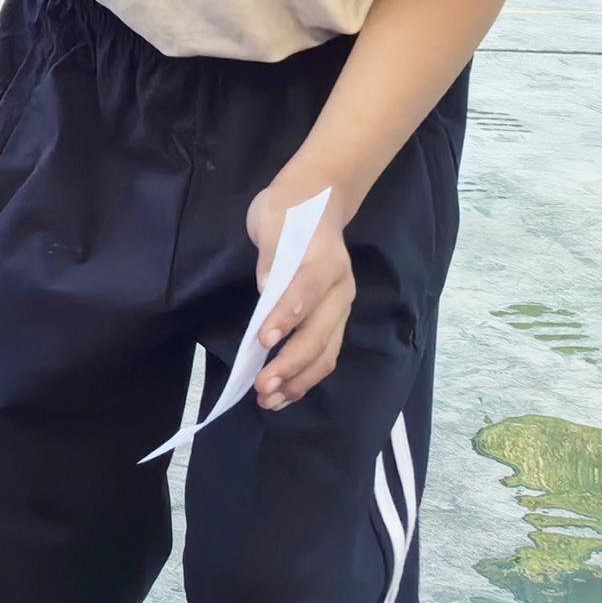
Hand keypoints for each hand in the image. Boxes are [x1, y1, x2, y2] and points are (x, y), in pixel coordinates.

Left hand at [246, 181, 355, 409]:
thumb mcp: (272, 219)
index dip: (286, 316)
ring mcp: (340, 307)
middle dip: (290, 363)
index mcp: (325, 260)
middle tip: (262, 386)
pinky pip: (324, 354)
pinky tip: (283, 394)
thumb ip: (272, 255)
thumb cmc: (288, 211)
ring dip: (298, 379)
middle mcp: (339, 289)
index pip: (305, 291)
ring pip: (326, 351)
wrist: (316, 202)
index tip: (263, 340)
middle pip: (319, 332)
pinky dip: (304, 377)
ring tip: (269, 400)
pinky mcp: (334, 320)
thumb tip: (268, 289)